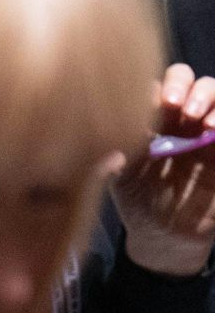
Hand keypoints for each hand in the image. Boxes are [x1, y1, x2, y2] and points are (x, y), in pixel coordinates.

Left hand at [112, 63, 214, 276]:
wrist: (164, 235)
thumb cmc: (135, 200)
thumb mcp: (116, 174)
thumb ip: (110, 153)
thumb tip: (108, 138)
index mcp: (146, 116)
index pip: (151, 84)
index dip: (151, 88)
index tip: (147, 106)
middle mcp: (176, 116)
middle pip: (184, 78)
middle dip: (182, 84)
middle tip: (175, 105)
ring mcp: (202, 130)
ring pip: (213, 91)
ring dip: (209, 96)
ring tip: (200, 119)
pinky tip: (214, 129)